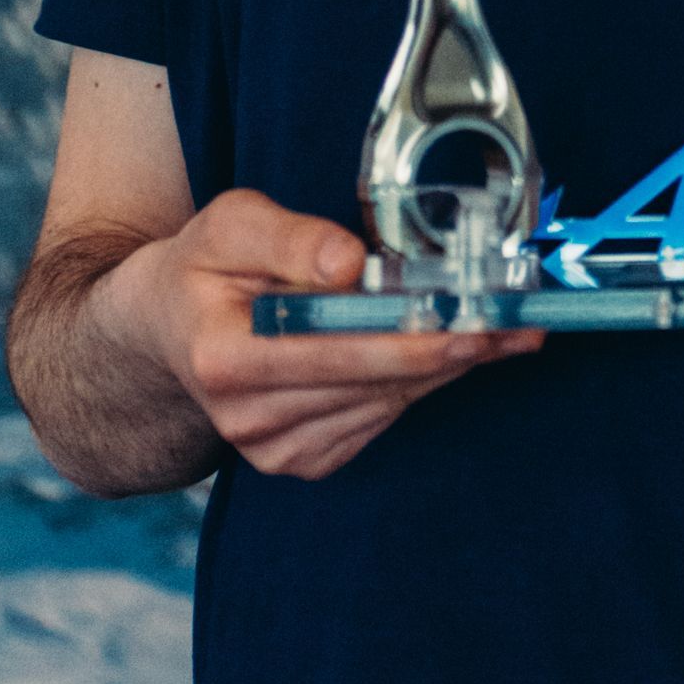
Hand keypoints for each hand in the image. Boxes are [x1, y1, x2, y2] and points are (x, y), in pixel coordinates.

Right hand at [104, 188, 541, 482]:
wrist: (162, 333)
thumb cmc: (203, 268)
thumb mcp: (228, 224)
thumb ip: (288, 238)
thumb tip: (348, 262)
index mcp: (224, 357)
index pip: (334, 350)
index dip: (410, 336)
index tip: (474, 320)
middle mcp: (246, 416)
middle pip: (372, 381)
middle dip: (453, 349)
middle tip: (521, 324)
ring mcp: (271, 447)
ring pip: (386, 403)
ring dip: (449, 367)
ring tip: (508, 331)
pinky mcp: (297, 459)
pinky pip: (377, 421)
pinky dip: (418, 385)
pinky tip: (451, 353)